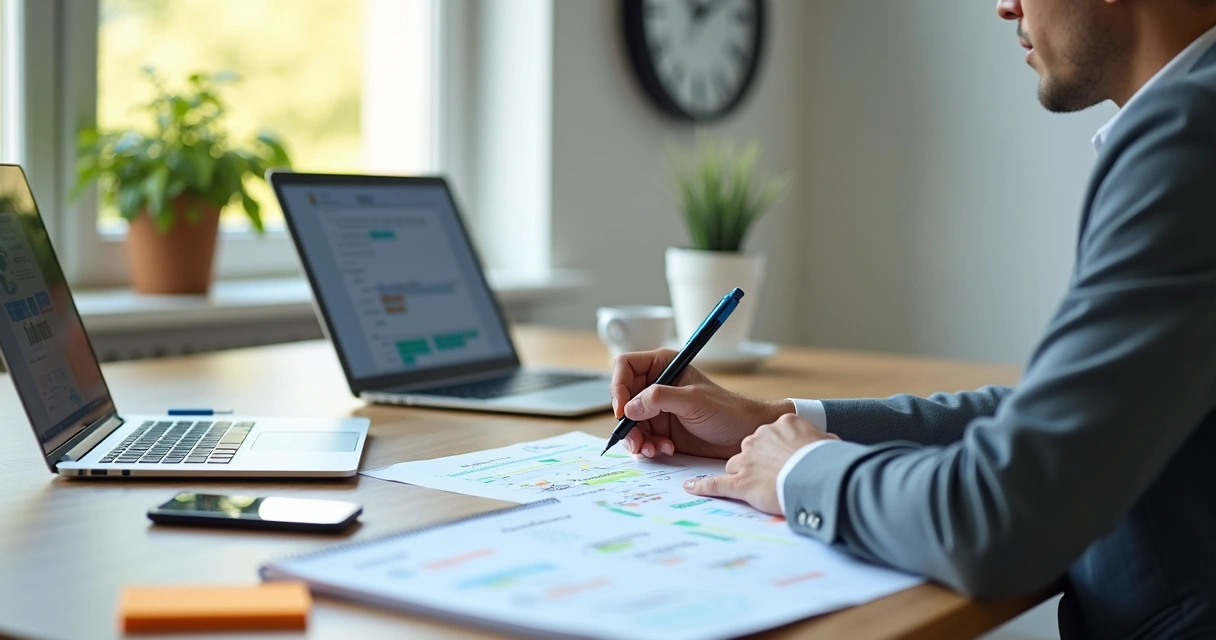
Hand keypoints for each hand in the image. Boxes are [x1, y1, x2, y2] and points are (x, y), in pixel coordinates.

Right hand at [610, 349, 793, 459]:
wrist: (744, 435)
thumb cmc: (727, 410)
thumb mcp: (693, 400)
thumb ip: (660, 399)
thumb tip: (629, 407)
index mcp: (662, 366)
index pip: (625, 367)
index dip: (619, 386)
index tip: (623, 410)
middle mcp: (656, 385)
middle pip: (622, 399)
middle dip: (626, 422)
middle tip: (636, 440)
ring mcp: (657, 409)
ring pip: (629, 422)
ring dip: (637, 439)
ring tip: (653, 448)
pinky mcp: (661, 430)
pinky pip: (641, 438)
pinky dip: (647, 447)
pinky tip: (664, 450)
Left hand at [683, 413, 838, 513]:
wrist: (819, 476)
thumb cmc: (827, 459)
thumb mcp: (826, 440)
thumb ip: (817, 439)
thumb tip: (826, 444)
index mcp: (780, 424)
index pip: (769, 435)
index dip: (775, 449)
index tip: (782, 457)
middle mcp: (758, 438)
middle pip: (749, 449)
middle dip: (757, 462)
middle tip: (773, 473)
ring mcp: (747, 460)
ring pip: (735, 465)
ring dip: (743, 475)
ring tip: (758, 486)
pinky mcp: (740, 482)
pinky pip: (716, 483)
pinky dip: (703, 486)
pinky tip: (692, 487)